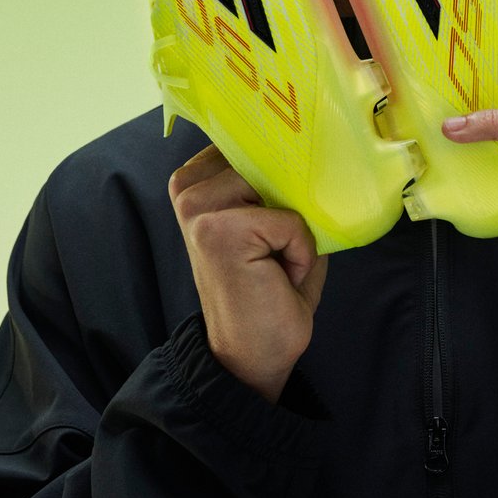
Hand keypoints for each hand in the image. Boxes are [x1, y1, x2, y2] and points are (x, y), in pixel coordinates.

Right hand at [169, 145, 326, 400]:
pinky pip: (289, 221)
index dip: (282, 168)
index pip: (253, 141)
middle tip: (273, 251)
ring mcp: (199, 208)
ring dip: (295, 229)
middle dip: (290, 204)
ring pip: (281, 187)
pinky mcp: (219, 230)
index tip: (280, 205)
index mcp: (197, 181)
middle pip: (270, 160)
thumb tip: (308, 154)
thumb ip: (279, 185)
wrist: (253, 355)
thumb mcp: (273, 222)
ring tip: (276, 263)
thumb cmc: (269, 288)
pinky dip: (299, 250)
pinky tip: (279, 276)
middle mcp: (189, 189)